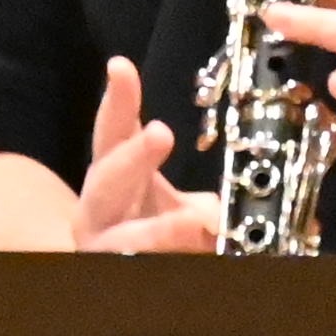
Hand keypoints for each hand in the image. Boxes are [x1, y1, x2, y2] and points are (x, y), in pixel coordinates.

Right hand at [70, 58, 220, 254]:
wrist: (116, 270)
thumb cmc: (147, 226)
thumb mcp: (172, 201)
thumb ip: (199, 195)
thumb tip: (239, 201)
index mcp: (112, 173)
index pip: (113, 129)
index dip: (117, 99)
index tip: (121, 66)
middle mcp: (97, 206)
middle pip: (108, 178)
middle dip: (135, 156)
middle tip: (161, 132)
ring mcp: (100, 243)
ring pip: (122, 235)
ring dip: (158, 229)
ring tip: (191, 222)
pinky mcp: (112, 270)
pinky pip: (139, 266)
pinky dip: (165, 260)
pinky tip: (190, 255)